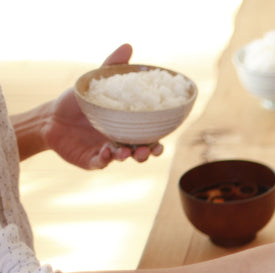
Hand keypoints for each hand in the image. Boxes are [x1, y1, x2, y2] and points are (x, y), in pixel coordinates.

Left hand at [45, 44, 163, 168]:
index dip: (157, 142)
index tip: (161, 141)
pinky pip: (101, 163)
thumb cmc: (77, 102)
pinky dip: (105, 160)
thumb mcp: (95, 83)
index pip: (148, 137)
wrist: (50, 117)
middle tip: (147, 150)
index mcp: (126, 127)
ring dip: (129, 157)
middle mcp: (120, 142)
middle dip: (147, 153)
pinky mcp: (91, 160)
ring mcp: (106, 152)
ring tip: (128, 153)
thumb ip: (113, 67)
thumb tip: (128, 46)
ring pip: (124, 159)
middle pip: (140, 152)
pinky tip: (105, 152)